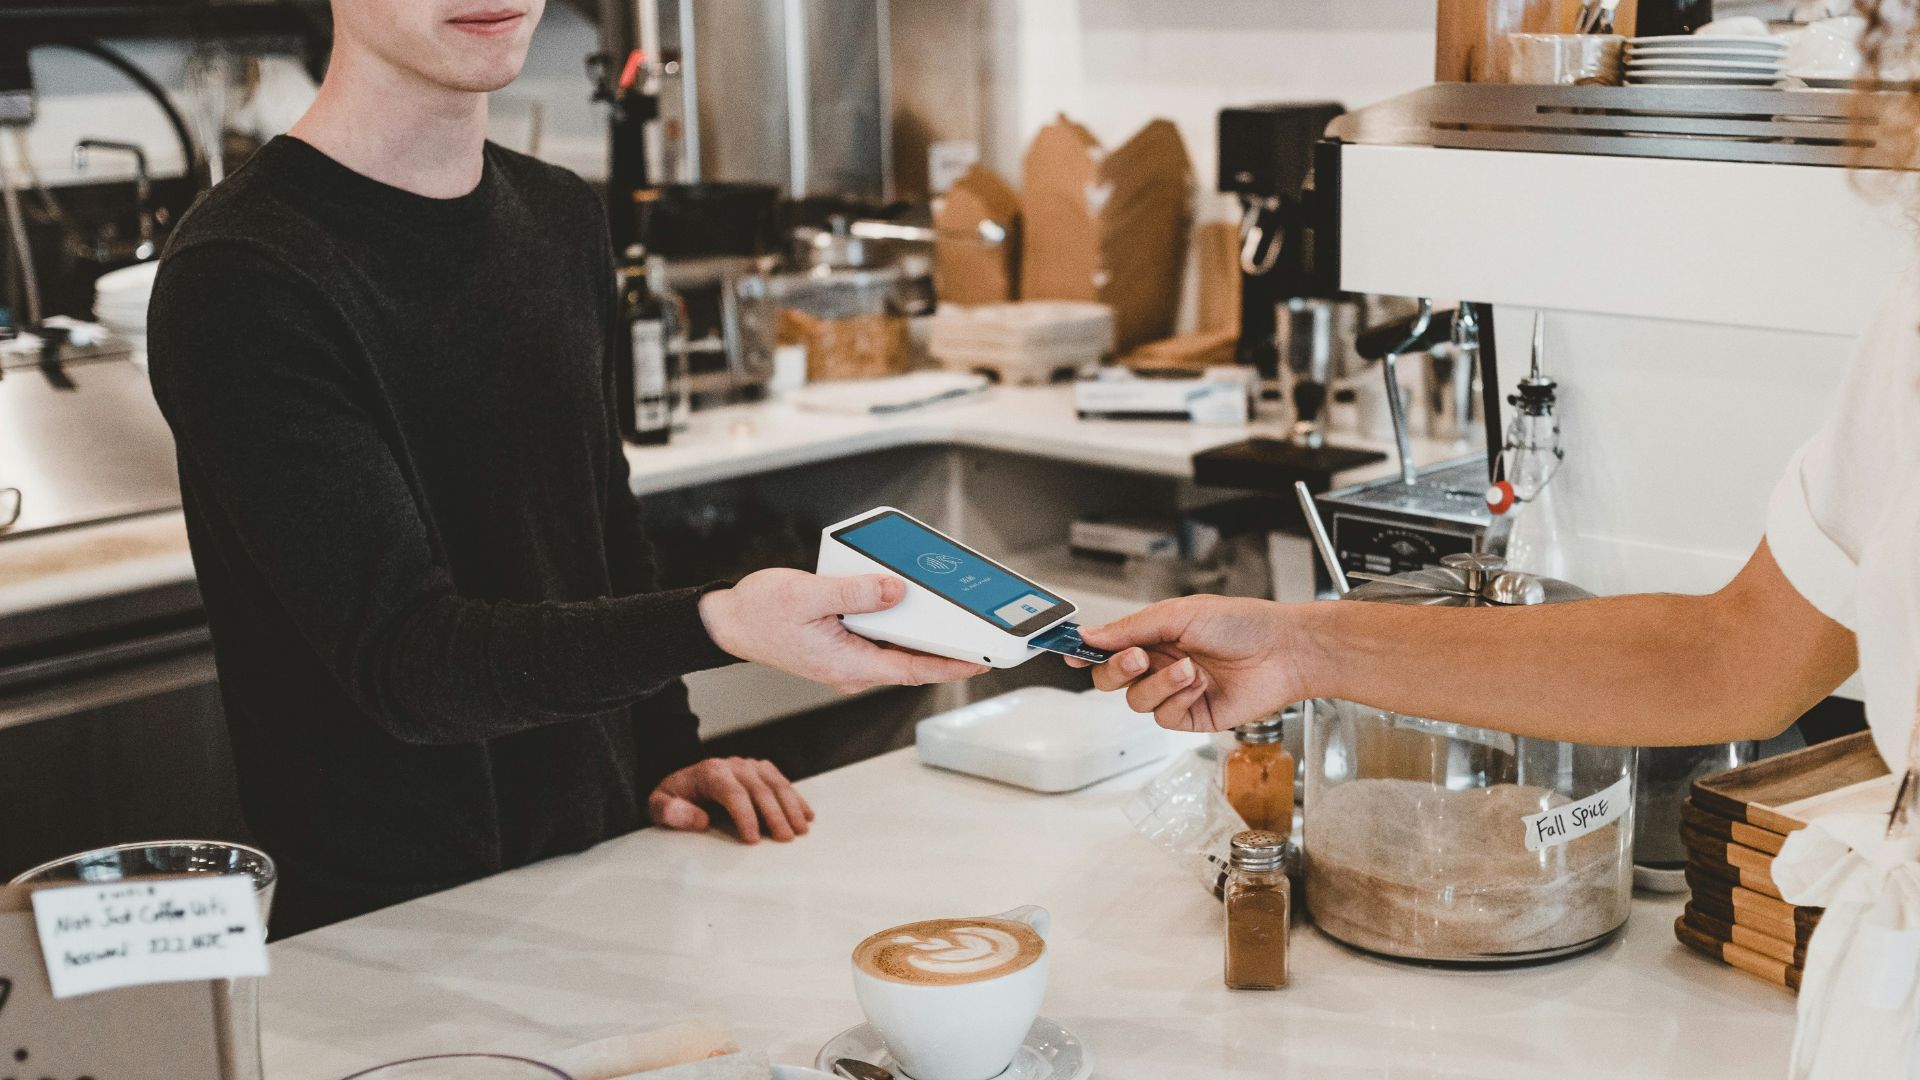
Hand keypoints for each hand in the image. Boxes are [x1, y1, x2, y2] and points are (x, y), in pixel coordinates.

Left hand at [649, 756, 814, 842]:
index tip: (753, 839)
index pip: (733, 793)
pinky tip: (807, 815)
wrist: (682, 781)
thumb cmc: (674, 797)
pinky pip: (782, 782)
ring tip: (800, 830)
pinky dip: (796, 798)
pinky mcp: (760, 770)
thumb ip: (671, 812)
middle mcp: (733, 765)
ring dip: (791, 807)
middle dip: (775, 815)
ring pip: (776, 784)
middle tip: (785, 838)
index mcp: (710, 772)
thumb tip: (699, 819)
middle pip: (760, 789)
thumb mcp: (658, 805)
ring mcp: (749, 766)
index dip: (746, 816)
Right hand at [699, 568, 988, 692]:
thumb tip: (895, 590)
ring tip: (955, 615)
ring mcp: (848, 660)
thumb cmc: (760, 612)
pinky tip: (909, 604)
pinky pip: (881, 639)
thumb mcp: (808, 595)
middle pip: (912, 661)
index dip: (952, 665)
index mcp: (848, 664)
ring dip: (924, 636)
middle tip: (980, 631)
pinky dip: (900, 625)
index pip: (913, 669)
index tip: (982, 659)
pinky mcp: (842, 647)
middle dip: (947, 648)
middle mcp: (852, 669)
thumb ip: (855, 593)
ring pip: (897, 650)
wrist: (728, 621)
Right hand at [1070, 595, 1307, 731]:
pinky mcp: (1192, 715)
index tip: (1069, 652)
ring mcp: (1175, 691)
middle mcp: (1161, 663)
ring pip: (1136, 700)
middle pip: (1111, 678)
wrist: (1284, 652)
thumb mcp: (1179, 614)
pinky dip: (1178, 700)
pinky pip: (1164, 717)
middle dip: (1117, 669)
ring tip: (1189, 669)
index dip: (1086, 650)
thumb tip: (1090, 633)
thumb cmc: (1242, 623)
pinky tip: (1200, 685)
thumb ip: (1130, 627)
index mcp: (1154, 634)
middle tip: (1138, 657)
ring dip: (1159, 684)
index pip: (1108, 645)